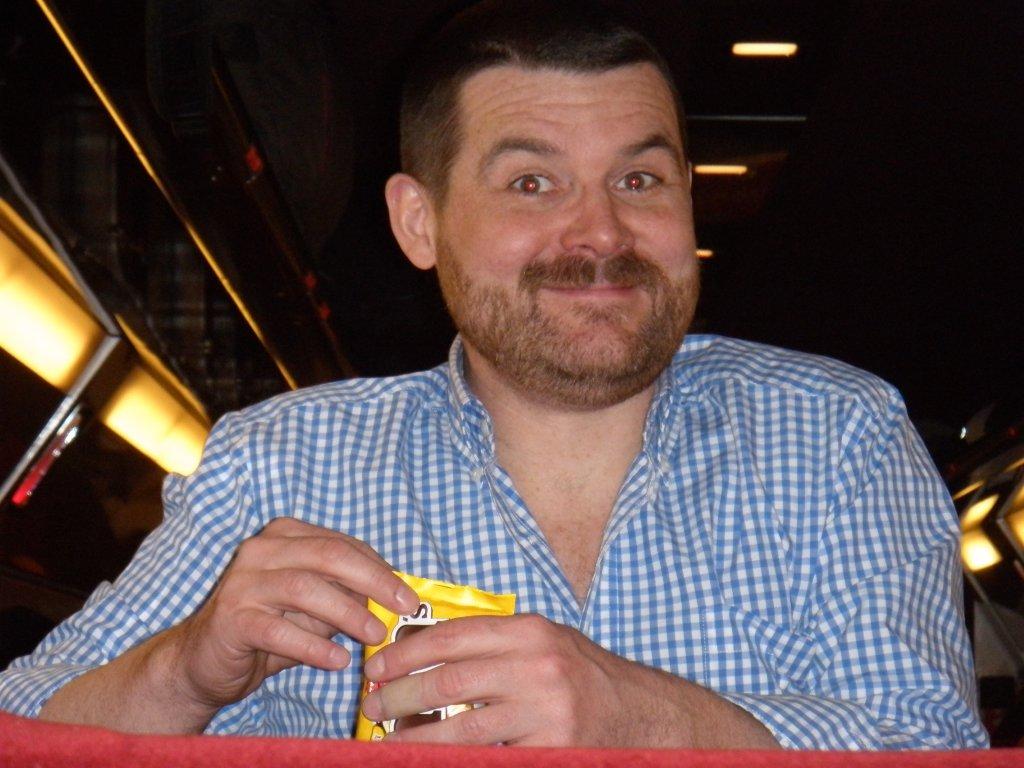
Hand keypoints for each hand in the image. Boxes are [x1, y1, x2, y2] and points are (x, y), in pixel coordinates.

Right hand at [165, 517, 418, 715]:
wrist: (202, 661)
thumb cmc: (267, 627)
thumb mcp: (312, 607)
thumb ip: (344, 595)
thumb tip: (392, 599)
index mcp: (285, 535)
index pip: (342, 544)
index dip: (380, 569)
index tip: (407, 595)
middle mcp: (261, 550)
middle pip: (328, 556)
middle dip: (373, 581)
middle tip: (403, 608)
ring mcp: (242, 582)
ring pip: (304, 588)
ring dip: (346, 613)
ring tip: (374, 635)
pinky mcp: (230, 619)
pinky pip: (278, 631)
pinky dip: (312, 646)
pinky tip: (337, 660)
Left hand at [359, 613, 697, 746]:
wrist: (643, 715)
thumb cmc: (583, 676)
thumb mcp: (544, 641)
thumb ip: (494, 644)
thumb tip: (424, 652)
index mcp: (529, 631)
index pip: (451, 635)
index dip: (405, 652)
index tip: (377, 666)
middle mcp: (537, 666)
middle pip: (448, 682)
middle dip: (399, 696)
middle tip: (371, 705)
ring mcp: (546, 712)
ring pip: (461, 730)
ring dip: (416, 737)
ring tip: (391, 739)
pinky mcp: (552, 751)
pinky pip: (489, 758)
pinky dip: (455, 760)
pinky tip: (433, 759)